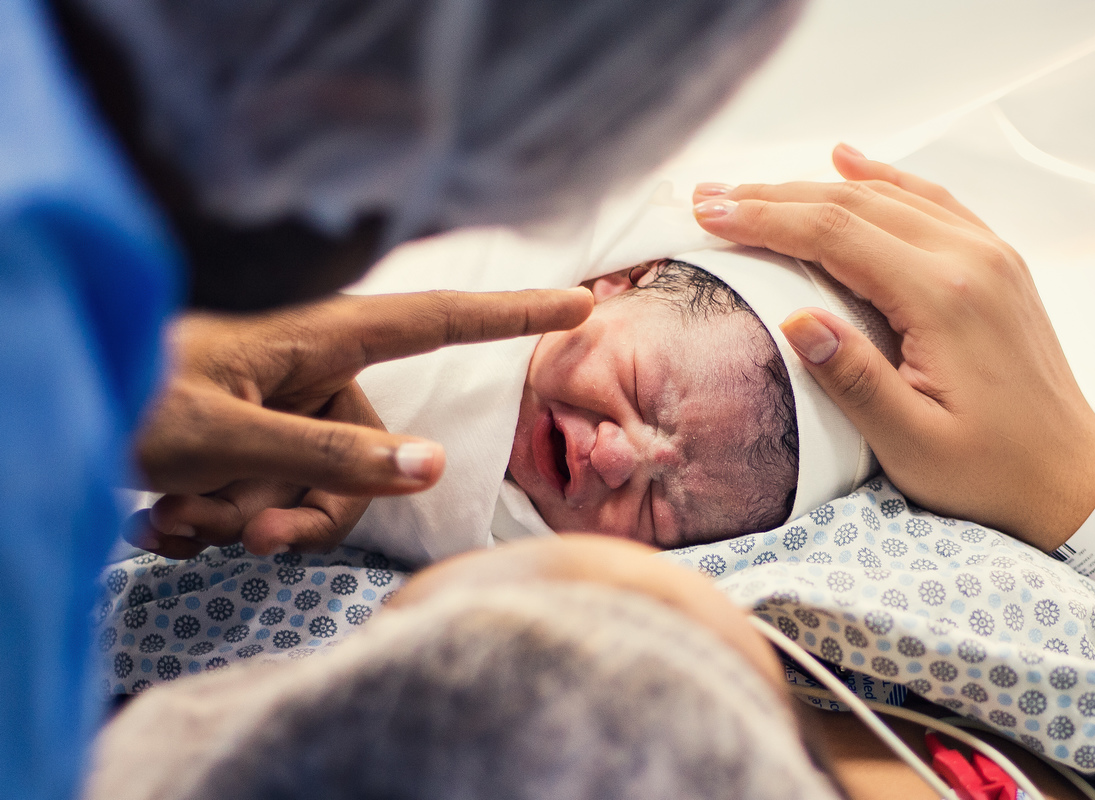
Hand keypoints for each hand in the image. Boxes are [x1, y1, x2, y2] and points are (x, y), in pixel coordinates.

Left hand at [132, 287, 592, 555]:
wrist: (51, 391)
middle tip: (242, 532)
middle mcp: (311, 372)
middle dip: (308, 509)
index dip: (515, 312)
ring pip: (317, 487)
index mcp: (319, 339)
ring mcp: (280, 408)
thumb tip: (433, 465)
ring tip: (181, 516)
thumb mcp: (224, 434)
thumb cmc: (125, 392)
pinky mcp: (250, 440)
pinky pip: (275, 494)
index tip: (583, 301)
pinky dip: (227, 517)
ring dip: (251, 517)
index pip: (441, 317)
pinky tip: (170, 520)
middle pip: (372, 455)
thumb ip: (330, 454)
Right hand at [692, 145, 1094, 550]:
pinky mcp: (993, 263)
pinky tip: (849, 160)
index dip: (764, 219)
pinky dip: (883, 177)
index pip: (834, 234)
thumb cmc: (989, 470)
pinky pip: (929, 201)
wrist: (1068, 476)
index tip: (708, 213)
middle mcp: (970, 259)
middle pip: (854, 203)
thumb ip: (855, 380)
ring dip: (814, 185)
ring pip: (887, 195)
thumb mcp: (912, 444)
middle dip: (774, 196)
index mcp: (944, 298)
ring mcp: (987, 254)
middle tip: (710, 196)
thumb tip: (797, 319)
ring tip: (753, 188)